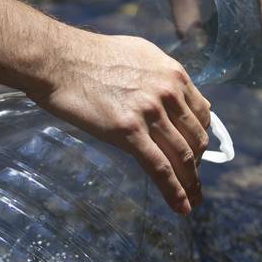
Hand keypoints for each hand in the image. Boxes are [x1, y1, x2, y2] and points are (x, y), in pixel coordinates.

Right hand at [26, 29, 210, 214]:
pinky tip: (182, 207)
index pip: (202, 113)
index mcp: (173, 73)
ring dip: (191, 182)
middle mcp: (169, 91)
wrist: (59, 59)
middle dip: (197, 162)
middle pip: (196, 138)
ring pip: (183, 156)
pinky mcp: (129, 131)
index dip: (200, 137)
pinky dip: (175, 191)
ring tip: (193, 199)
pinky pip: (160, 168)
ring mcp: (150, 112)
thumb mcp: (140, 54)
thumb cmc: (91, 55)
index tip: (196, 151)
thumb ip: (160, 76)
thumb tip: (171, 93)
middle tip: (192, 179)